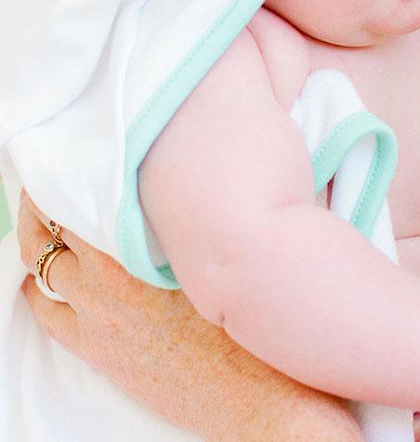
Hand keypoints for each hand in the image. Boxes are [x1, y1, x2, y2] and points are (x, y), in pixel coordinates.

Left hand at [16, 192, 360, 441]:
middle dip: (50, 192)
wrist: (263, 390)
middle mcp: (115, 269)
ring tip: (44, 216)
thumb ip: (217, 202)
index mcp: (153, 235)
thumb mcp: (248, 241)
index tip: (87, 144)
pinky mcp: (97, 348)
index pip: (96, 181)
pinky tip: (43, 274)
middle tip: (55, 171)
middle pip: (58, 216)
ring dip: (39, 234)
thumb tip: (219, 164)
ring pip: (44, 259)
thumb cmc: (266, 309)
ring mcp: (100, 312)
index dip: (82, 159)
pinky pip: (45, 309)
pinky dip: (38, 283)